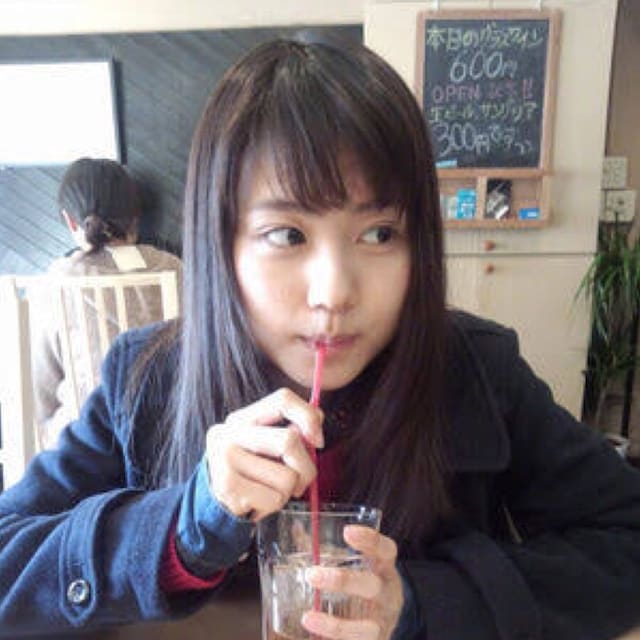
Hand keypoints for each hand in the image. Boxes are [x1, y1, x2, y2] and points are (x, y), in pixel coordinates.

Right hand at [205, 388, 323, 520]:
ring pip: (287, 477)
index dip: (308, 416)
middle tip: (301, 481)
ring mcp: (225, 457)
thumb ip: (293, 431)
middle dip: (306, 467)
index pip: (283, 399)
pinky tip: (259, 501)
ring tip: (271, 490)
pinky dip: (275, 505)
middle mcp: (230, 432)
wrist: (214, 502)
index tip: (318, 441)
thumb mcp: (268, 445)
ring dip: (288, 491)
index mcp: (244, 417)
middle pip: (289, 440)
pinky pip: (275, 498)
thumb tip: (315, 435)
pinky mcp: (227, 485)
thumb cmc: (252, 470)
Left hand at [302, 526, 403, 639]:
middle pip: (372, 587)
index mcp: (385, 569)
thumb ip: (330, 549)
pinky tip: (313, 638)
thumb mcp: (359, 566)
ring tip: (307, 618)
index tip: (347, 531)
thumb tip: (296, 529)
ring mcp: (382, 624)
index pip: (385, 550)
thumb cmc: (365, 584)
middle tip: (311, 574)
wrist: (388, 619)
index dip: (369, 540)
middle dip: (342, 581)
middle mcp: (387, 595)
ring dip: (335, 625)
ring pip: (366, 628)